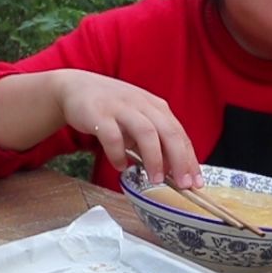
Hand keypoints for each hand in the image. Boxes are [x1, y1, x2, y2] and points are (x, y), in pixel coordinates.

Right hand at [53, 70, 201, 187]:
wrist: (75, 87)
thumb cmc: (112, 109)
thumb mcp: (138, 121)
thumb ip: (154, 142)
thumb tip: (171, 170)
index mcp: (157, 108)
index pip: (180, 135)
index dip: (190, 159)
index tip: (196, 182)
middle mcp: (143, 105)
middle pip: (168, 132)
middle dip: (179, 160)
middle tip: (182, 185)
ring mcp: (121, 108)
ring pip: (146, 132)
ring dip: (154, 158)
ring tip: (156, 180)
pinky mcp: (98, 114)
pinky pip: (112, 136)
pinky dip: (118, 153)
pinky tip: (120, 166)